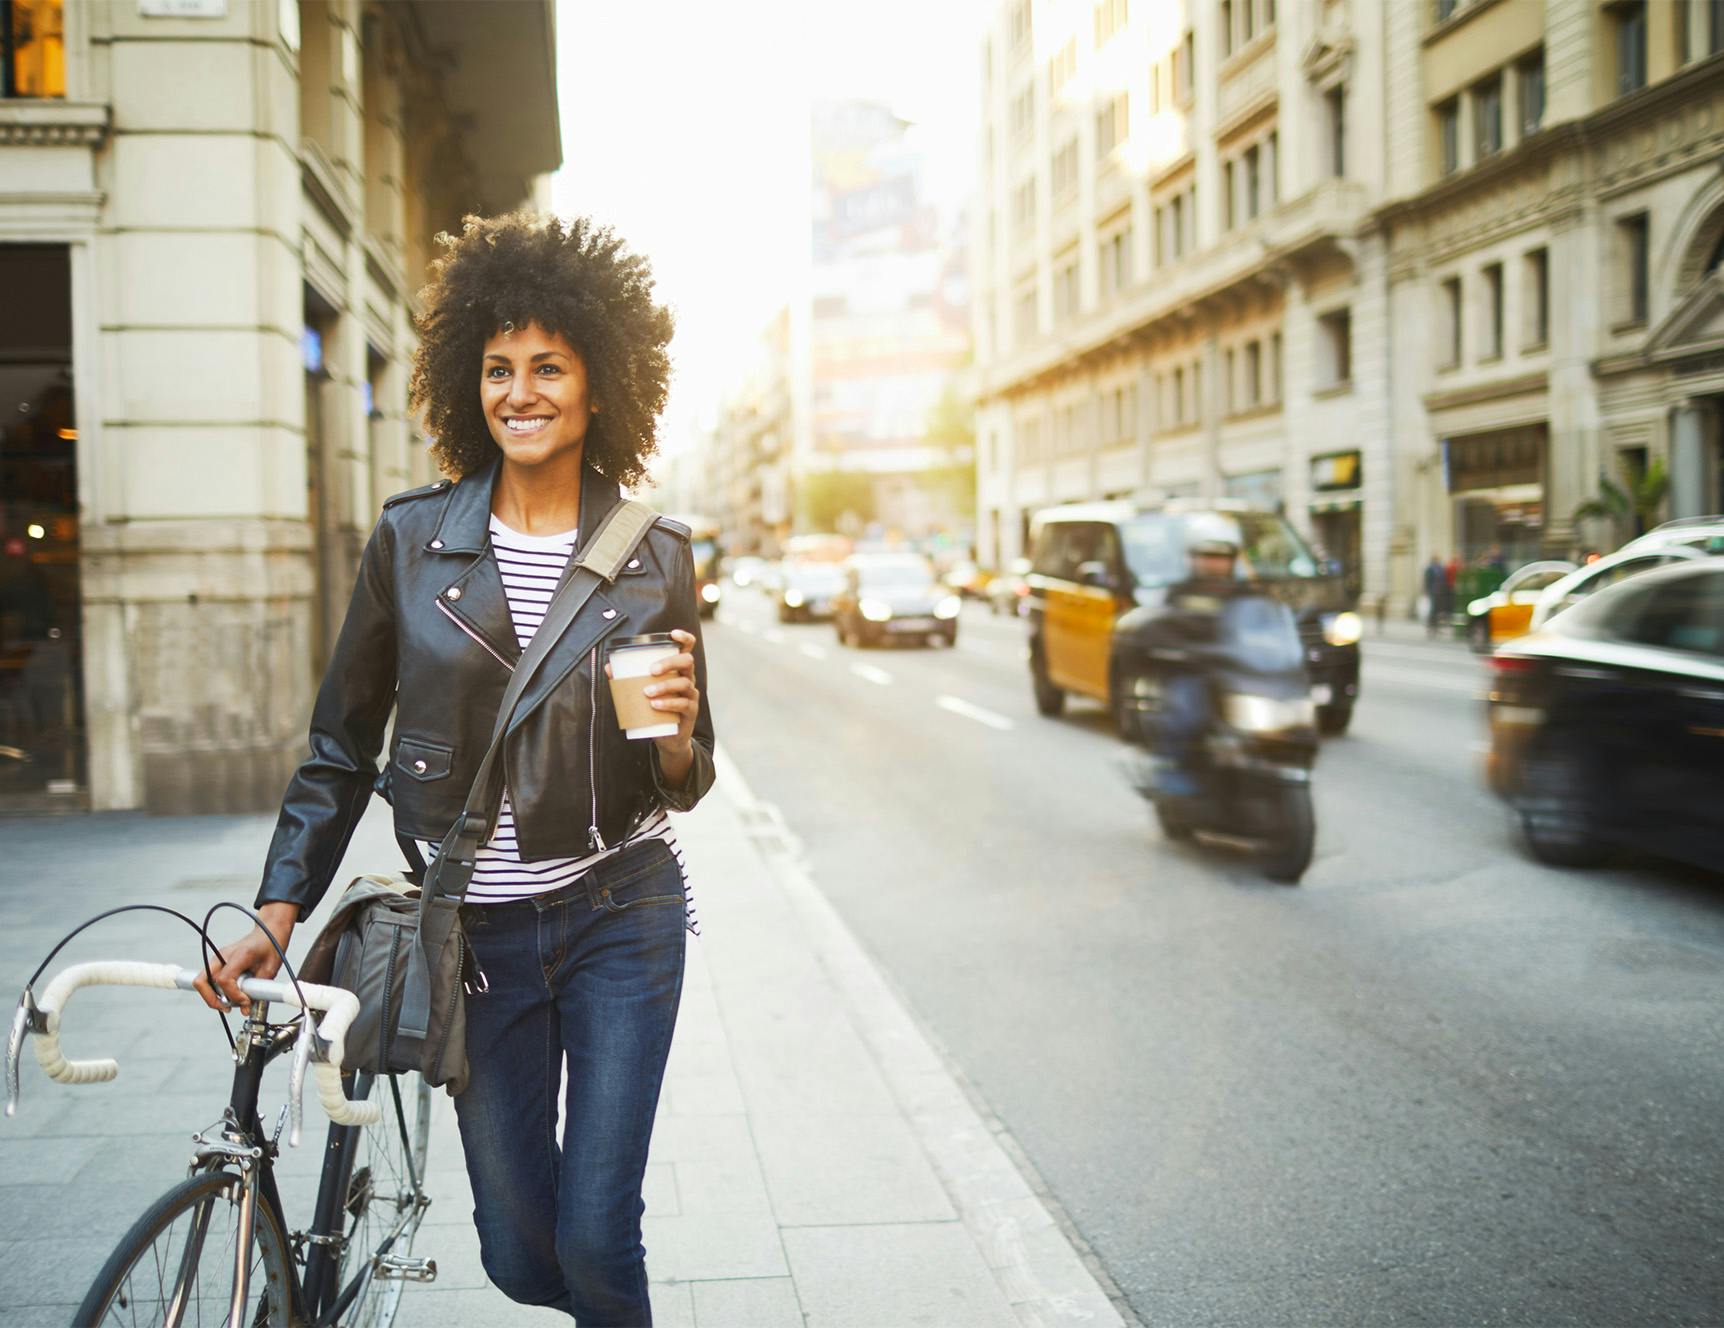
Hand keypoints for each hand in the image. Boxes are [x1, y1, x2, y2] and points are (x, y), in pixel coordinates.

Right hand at [193, 902, 298, 1012]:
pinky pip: (208, 980)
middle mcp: (223, 955)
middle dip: (211, 999)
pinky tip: (229, 995)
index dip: (233, 995)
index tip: (246, 1001)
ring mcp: (218, 958)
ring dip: (213, 996)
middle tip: (227, 1008)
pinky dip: (215, 991)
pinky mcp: (217, 963)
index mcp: (239, 954)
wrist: (269, 931)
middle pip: (202, 981)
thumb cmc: (271, 945)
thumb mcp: (270, 968)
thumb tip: (246, 1009)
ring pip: (202, 981)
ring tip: (231, 1002)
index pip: (224, 979)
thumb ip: (257, 989)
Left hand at [604, 628, 700, 772]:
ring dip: (664, 686)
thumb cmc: (655, 708)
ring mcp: (691, 695)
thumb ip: (627, 679)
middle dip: (669, 662)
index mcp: (678, 669)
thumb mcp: (643, 692)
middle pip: (687, 662)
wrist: (668, 737)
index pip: (687, 649)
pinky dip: (668, 704)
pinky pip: (684, 704)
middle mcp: (688, 678)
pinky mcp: (690, 711)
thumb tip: (609, 666)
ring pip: (684, 683)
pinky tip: (655, 705)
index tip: (672, 634)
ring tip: (647, 693)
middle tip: (651, 670)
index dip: (684, 638)